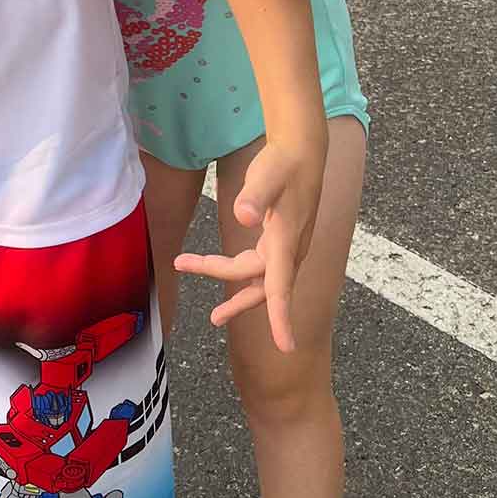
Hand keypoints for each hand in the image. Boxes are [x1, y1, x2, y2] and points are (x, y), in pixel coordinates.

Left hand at [174, 139, 325, 352]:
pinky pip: (258, 264)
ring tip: (195, 279)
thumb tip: (243, 215)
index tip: (286, 347)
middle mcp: (289, 249)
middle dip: (237, 301)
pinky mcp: (278, 238)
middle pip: (262, 286)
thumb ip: (255, 196)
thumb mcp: (267, 176)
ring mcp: (285, 246)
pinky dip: (237, 269)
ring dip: (227, 280)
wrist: (301, 151)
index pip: (282, 287)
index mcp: (286, 241)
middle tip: (213, 317)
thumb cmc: (284, 163)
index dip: (281, 318)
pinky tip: (214, 264)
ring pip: (257, 275)